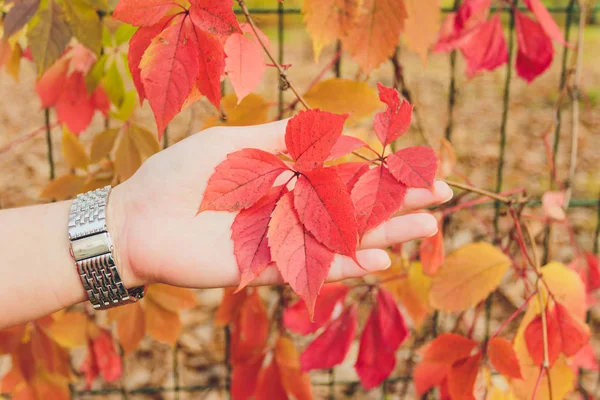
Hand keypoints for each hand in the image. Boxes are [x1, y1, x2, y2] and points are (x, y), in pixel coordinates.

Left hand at [108, 120, 452, 288]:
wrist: (138, 219)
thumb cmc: (180, 174)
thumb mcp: (234, 142)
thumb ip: (282, 137)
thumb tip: (333, 122)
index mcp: (287, 176)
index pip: (345, 172)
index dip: (380, 169)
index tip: (417, 163)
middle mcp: (293, 209)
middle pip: (354, 206)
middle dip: (398, 201)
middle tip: (442, 196)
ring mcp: (284, 240)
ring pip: (344, 239)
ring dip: (387, 234)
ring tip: (429, 228)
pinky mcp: (269, 269)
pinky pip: (315, 268)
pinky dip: (348, 266)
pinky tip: (382, 260)